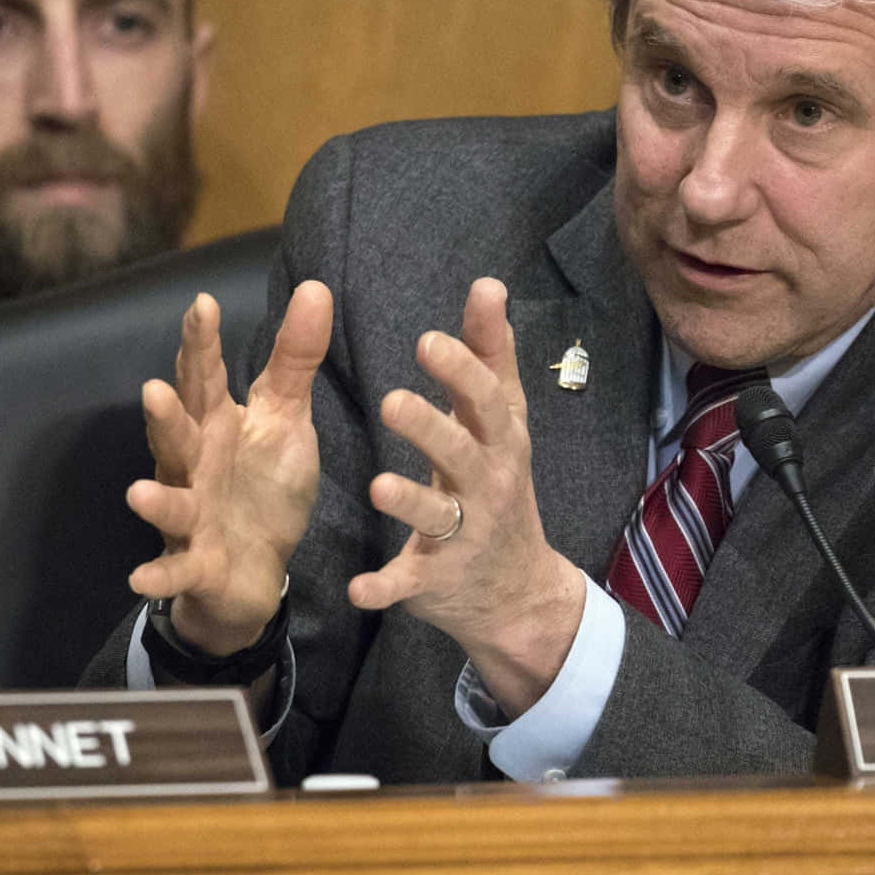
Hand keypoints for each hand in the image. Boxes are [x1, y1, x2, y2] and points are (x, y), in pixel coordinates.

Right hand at [126, 282, 332, 654]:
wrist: (257, 569)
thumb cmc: (263, 484)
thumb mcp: (286, 418)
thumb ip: (296, 358)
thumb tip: (316, 286)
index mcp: (217, 424)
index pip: (206, 378)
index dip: (202, 344)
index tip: (203, 304)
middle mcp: (195, 465)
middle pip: (178, 436)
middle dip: (166, 417)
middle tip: (154, 390)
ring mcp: (192, 516)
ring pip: (172, 503)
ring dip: (157, 500)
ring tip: (138, 492)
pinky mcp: (198, 564)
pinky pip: (177, 570)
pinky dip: (161, 575)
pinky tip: (141, 578)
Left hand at [350, 277, 585, 715]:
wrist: (518, 591)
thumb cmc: (500, 485)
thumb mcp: (504, 423)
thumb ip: (490, 354)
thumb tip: (488, 284)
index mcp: (499, 441)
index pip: (485, 400)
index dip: (459, 371)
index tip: (427, 341)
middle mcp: (486, 485)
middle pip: (461, 453)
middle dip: (431, 428)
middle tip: (391, 402)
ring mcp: (463, 535)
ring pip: (436, 515)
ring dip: (409, 502)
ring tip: (378, 486)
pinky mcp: (436, 579)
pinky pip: (407, 582)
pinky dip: (384, 587)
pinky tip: (356, 589)